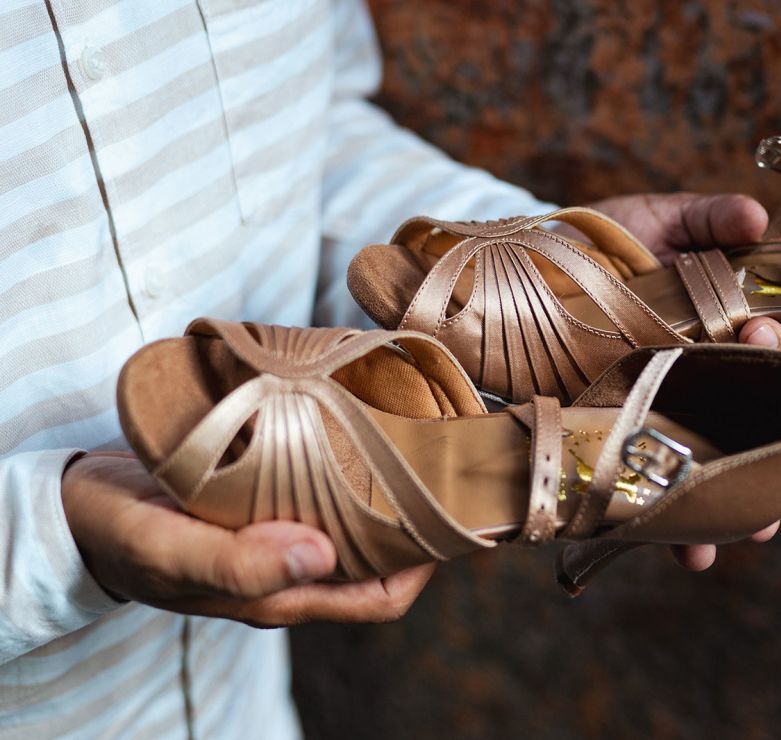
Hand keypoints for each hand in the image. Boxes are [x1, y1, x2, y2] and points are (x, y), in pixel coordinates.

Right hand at [62, 452, 433, 625]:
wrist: (76, 507)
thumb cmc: (119, 536)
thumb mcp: (167, 552)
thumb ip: (236, 563)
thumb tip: (323, 558)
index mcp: (281, 594)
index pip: (380, 595)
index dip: (427, 565)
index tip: (457, 516)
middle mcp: (294, 567)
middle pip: (383, 553)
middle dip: (421, 516)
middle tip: (448, 460)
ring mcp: (283, 531)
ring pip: (360, 515)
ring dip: (390, 483)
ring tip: (417, 433)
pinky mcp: (268, 497)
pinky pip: (327, 484)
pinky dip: (350, 459)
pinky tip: (361, 420)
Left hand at [582, 192, 780, 571]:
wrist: (518, 265)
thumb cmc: (597, 240)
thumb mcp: (655, 220)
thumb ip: (705, 220)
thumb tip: (759, 218)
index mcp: (722, 329)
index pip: (779, 353)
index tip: (762, 336)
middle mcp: (701, 379)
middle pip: (756, 425)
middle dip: (772, 453)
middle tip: (774, 459)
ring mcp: (660, 412)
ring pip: (708, 468)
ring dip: (724, 509)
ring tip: (732, 539)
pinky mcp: (614, 436)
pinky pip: (647, 485)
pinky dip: (664, 523)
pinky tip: (680, 550)